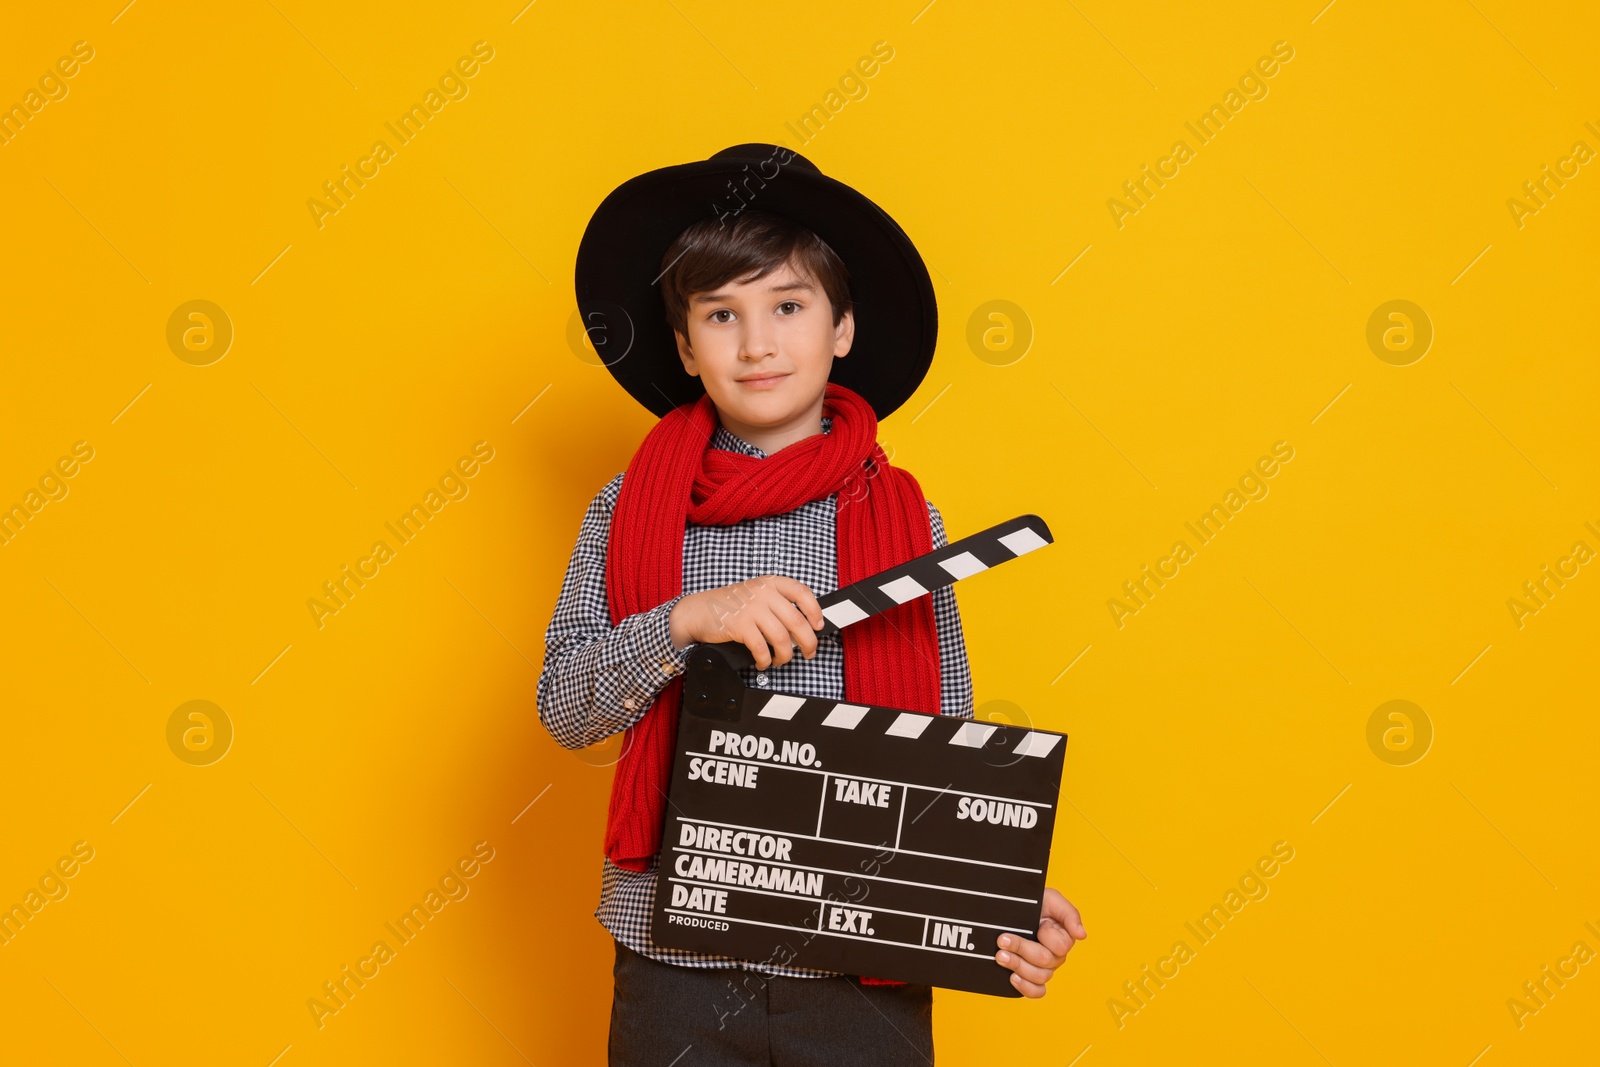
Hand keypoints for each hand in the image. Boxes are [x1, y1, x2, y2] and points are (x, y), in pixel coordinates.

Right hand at [668, 575, 823, 668]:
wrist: (698, 611)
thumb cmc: (730, 606)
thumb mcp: (756, 594)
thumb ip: (777, 605)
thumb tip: (804, 627)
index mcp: (771, 583)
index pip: (803, 593)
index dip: (815, 611)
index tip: (819, 626)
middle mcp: (764, 593)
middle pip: (798, 621)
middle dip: (808, 642)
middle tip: (809, 652)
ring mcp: (752, 608)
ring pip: (782, 638)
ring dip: (786, 655)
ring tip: (781, 660)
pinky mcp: (741, 625)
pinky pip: (762, 648)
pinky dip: (766, 660)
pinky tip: (763, 662)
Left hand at [994, 887, 1085, 997]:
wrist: (1011, 908)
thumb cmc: (1035, 903)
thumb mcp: (1051, 899)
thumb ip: (1069, 914)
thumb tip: (1082, 935)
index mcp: (1064, 937)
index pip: (1061, 946)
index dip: (1046, 935)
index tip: (1036, 923)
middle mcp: (1056, 955)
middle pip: (1045, 961)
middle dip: (1021, 948)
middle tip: (1002, 940)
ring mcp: (1044, 968)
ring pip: (1039, 977)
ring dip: (1017, 965)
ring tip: (1000, 956)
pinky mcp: (1031, 978)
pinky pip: (1036, 992)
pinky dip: (1026, 988)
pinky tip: (1012, 977)